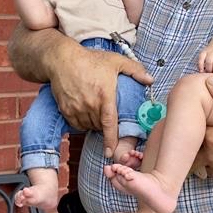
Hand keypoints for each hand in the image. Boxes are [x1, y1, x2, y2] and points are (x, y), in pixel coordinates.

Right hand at [47, 40, 153, 156]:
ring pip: (88, 126)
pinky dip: (82, 123)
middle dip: (104, 125)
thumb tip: (150, 80)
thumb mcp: (116, 61)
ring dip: (94, 124)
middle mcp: (90, 105)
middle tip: (107, 115)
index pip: (109, 124)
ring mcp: (76, 108)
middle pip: (99, 126)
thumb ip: (135, 70)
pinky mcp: (65, 109)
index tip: (111, 152)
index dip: (111, 140)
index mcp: (104, 96)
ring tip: (96, 112)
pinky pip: (76, 124)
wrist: (62, 59)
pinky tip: (85, 113)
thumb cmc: (90, 59)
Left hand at [193, 78, 212, 187]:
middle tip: (209, 141)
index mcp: (211, 138)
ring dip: (210, 161)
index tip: (201, 127)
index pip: (194, 134)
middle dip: (200, 148)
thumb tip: (209, 81)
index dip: (197, 130)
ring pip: (207, 167)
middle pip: (197, 153)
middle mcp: (211, 157)